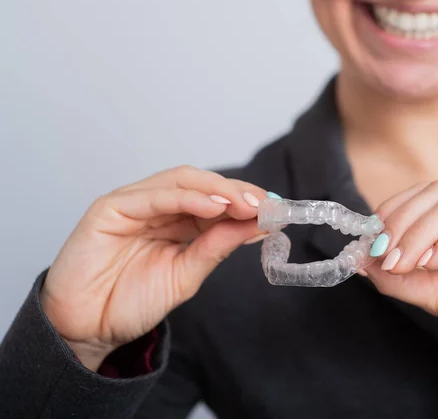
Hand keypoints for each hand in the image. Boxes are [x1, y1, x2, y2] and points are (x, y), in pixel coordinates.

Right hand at [41, 166, 266, 370]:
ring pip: (181, 182)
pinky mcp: (110, 208)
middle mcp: (157, 207)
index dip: (246, 201)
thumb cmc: (131, 302)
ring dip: (217, 190)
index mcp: (176, 221)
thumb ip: (216, 246)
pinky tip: (214, 206)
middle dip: (237, 192)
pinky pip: (152, 196)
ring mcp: (133, 203)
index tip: (276, 210)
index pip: (215, 200)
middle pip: (202, 185)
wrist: (86, 329)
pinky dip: (186, 197)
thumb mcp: (187, 274)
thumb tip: (257, 223)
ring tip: (246, 204)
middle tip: (266, 205)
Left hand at [362, 179, 437, 372]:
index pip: (424, 192)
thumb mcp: (433, 288)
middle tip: (381, 254)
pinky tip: (433, 263)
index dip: (393, 212)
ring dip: (420, 233)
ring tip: (401, 262)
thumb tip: (359, 258)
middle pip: (436, 192)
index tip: (369, 242)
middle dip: (402, 224)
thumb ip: (398, 272)